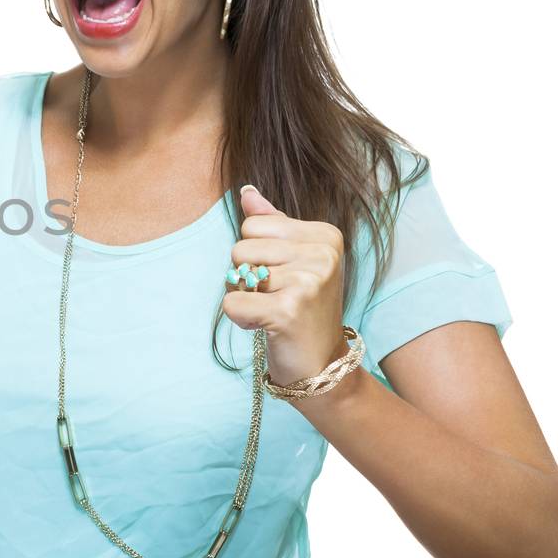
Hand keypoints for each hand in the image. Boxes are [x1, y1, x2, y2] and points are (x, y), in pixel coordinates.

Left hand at [222, 184, 350, 387]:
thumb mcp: (294, 259)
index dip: (255, 253)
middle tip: (275, 297)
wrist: (322, 365)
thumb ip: (271, 222)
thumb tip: (246, 192)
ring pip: (235, 274)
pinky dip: (240, 319)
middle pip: (241, 247)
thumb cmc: (303, 308)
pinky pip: (232, 303)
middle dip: (246, 276)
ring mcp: (309, 282)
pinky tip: (265, 327)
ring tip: (272, 311)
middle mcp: (322, 254)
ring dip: (244, 298)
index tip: (280, 276)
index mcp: (325, 235)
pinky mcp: (289, 310)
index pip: (252, 224)